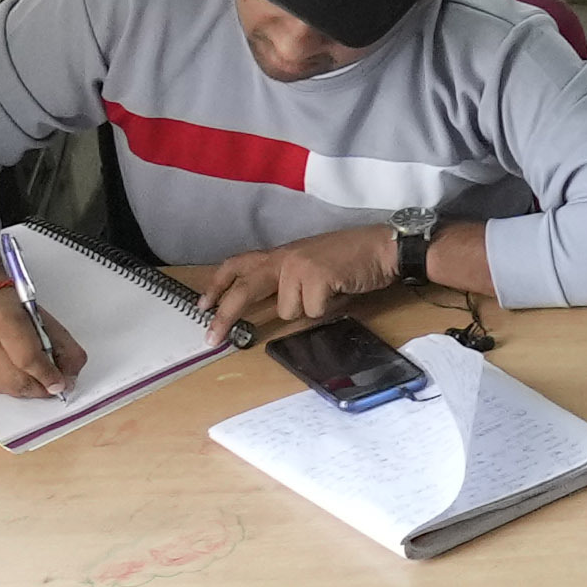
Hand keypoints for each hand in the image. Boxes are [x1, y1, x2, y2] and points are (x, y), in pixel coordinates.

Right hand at [0, 284, 72, 399]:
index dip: (47, 375)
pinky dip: (12, 388)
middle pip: (17, 379)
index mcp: (5, 321)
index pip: (28, 359)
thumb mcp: (48, 324)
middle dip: (41, 387)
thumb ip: (66, 350)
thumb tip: (69, 381)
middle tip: (54, 386)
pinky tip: (17, 374)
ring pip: (8, 389)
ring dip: (28, 389)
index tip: (61, 384)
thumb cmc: (17, 313)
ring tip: (37, 379)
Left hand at [187, 230, 401, 337]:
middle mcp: (285, 258)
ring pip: (288, 310)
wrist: (384, 247)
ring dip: (310, 309)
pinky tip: (341, 291)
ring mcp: (299, 267)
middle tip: (212, 339)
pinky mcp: (316, 277)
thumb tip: (274, 308)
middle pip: (244, 290)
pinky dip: (329, 308)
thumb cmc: (355, 258)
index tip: (202, 305)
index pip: (238, 265)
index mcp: (282, 254)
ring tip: (330, 293)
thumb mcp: (313, 264)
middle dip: (226, 316)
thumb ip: (290, 280)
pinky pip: (313, 311)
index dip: (217, 285)